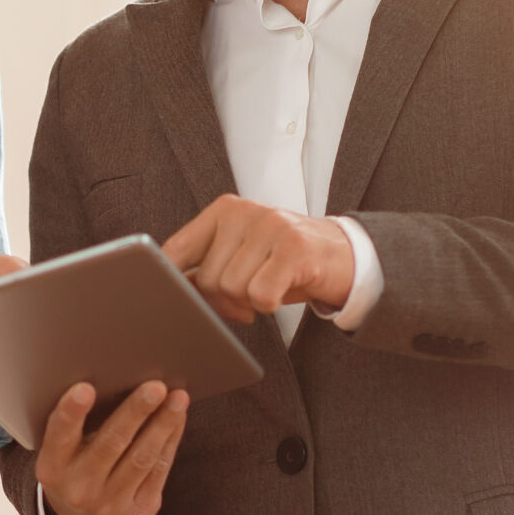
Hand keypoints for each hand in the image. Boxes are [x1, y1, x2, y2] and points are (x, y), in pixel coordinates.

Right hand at [35, 380, 189, 514]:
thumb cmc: (74, 469)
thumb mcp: (62, 454)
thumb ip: (77, 427)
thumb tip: (117, 381)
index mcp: (53, 469)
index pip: (59, 436)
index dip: (71, 412)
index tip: (85, 388)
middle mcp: (78, 489)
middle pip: (111, 444)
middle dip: (135, 412)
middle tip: (155, 387)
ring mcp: (109, 505)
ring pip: (142, 458)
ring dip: (163, 424)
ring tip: (178, 398)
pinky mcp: (137, 514)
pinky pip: (159, 471)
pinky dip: (170, 440)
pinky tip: (177, 418)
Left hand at [161, 196, 354, 324]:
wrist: (344, 255)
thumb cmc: (284, 260)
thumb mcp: (241, 255)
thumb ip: (206, 266)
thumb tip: (171, 291)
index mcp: (224, 210)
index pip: (177, 249)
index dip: (169, 283)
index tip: (170, 302)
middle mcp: (245, 211)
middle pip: (207, 279)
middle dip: (223, 301)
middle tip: (244, 300)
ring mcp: (271, 226)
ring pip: (233, 289)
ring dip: (249, 302)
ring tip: (266, 290)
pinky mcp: (295, 248)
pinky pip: (261, 295)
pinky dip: (269, 304)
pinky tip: (282, 291)